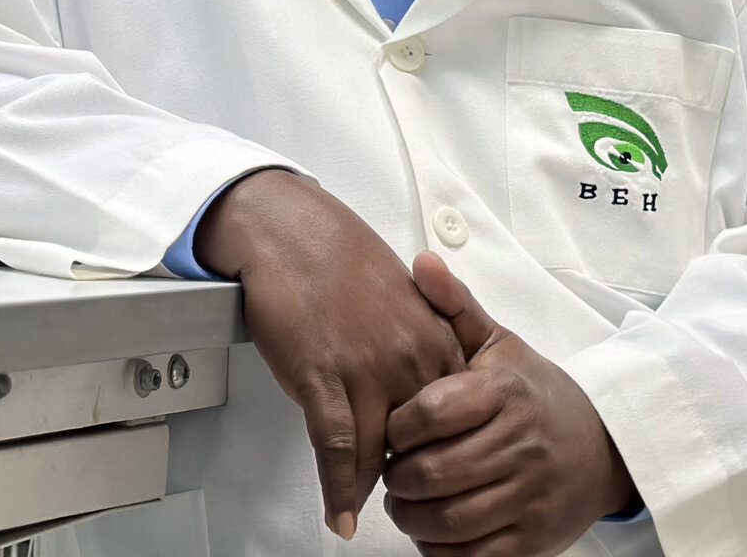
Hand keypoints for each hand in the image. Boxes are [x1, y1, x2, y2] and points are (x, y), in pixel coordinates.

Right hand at [195, 171, 465, 541]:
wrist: (289, 229)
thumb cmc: (339, 256)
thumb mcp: (403, 296)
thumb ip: (421, 342)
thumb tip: (421, 384)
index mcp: (436, 337)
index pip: (457, 417)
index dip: (447, 451)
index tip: (440, 472)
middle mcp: (411, 359)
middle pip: (425, 443)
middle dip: (416, 476)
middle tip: (409, 501)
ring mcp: (368, 370)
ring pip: (381, 454)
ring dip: (374, 490)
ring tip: (372, 515)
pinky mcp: (322, 378)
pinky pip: (336, 450)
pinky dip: (339, 491)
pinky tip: (341, 517)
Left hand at [382, 253, 636, 555]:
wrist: (601, 446)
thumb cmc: (532, 392)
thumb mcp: (497, 343)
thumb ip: (454, 305)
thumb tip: (421, 260)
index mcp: (503, 392)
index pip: (429, 412)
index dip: (396, 425)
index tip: (391, 427)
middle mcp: (520, 445)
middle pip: (432, 473)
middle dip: (397, 476)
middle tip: (390, 469)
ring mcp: (530, 496)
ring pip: (448, 519)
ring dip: (410, 516)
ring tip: (404, 499)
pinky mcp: (534, 541)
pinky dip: (439, 549)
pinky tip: (432, 528)